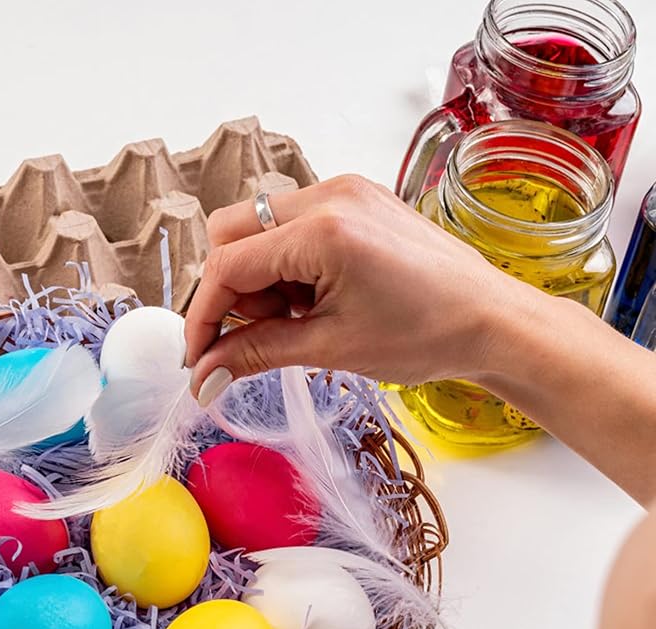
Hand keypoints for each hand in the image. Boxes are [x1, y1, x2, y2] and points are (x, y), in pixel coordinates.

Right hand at [183, 175, 538, 404]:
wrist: (491, 321)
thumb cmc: (427, 333)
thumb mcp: (330, 348)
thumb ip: (256, 354)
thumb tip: (205, 376)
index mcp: (323, 229)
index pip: (227, 266)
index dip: (203, 317)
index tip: (200, 359)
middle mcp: (328, 194)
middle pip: (232, 233)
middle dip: (231, 290)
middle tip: (263, 331)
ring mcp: (344, 190)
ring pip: (258, 227)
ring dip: (260, 278)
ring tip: (303, 316)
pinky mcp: (356, 199)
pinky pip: (292, 224)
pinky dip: (287, 264)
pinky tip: (317, 297)